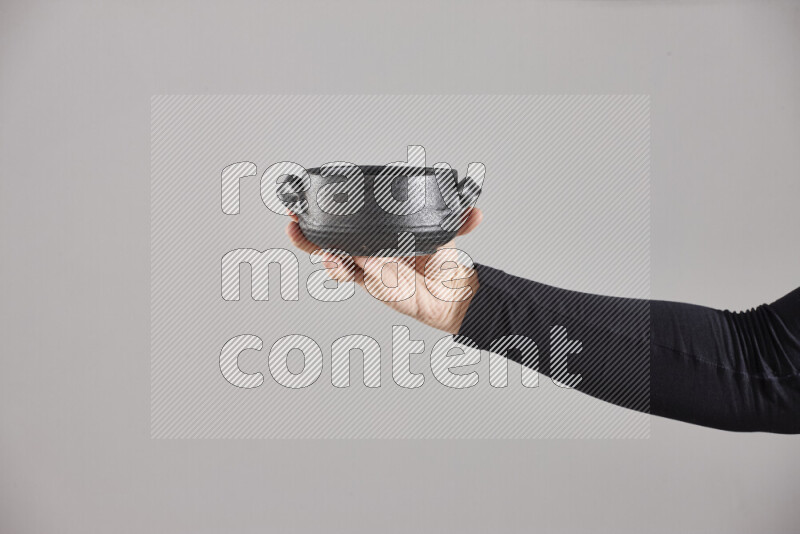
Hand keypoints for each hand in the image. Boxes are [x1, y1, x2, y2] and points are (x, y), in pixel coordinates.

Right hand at [286, 209, 483, 333]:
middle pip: (329, 239)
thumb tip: (477, 212)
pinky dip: (339, 267)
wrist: (451, 295)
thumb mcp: (448, 237)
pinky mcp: (370, 282)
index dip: (330, 212)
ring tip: (303, 236)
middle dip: (308, 230)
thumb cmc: (444, 264)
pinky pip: (348, 275)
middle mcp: (370, 249)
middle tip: (293, 218)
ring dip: (315, 247)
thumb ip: (458, 223)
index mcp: (383, 235)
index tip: (312, 200)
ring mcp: (367, 266)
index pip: (352, 221)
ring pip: (332, 257)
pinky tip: (335, 259)